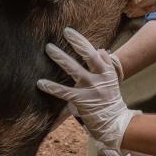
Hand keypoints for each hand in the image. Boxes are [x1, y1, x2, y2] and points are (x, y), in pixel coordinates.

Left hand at [37, 27, 137, 149]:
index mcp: (108, 71)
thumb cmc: (110, 101)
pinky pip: (64, 92)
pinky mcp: (82, 100)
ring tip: (49, 48)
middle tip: (64, 32)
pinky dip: (52, 87)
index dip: (81, 41)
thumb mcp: (112, 81)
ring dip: (61, 57)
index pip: (95, 52)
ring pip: (74, 69)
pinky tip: (41, 82)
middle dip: (76, 42)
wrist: (115, 123)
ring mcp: (92, 88)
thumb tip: (99, 49)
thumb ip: (105, 65)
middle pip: (89, 55)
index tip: (69, 32)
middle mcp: (101, 77)